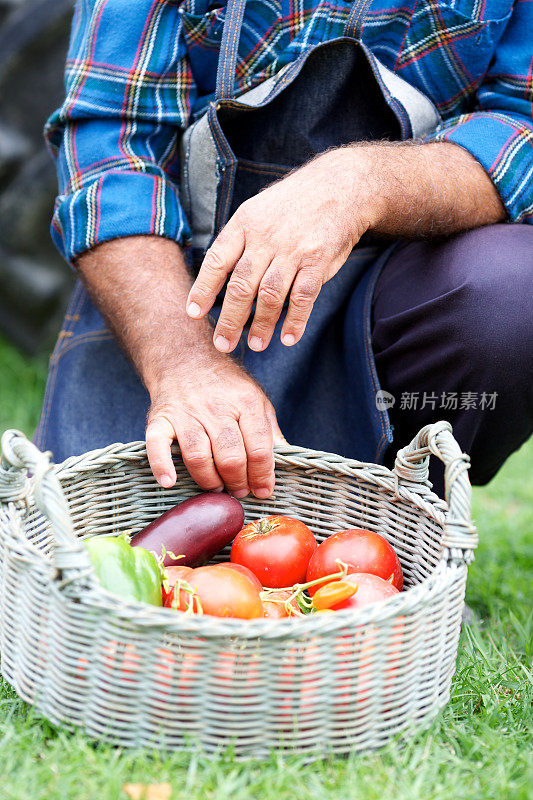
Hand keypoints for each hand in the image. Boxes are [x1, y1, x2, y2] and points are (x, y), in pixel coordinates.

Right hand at [76, 235, 285, 496]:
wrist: (185, 358)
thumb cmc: (227, 387)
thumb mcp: (256, 400)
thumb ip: (269, 431)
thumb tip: (287, 461)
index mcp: (246, 403)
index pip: (259, 447)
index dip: (262, 475)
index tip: (263, 492)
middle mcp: (216, 408)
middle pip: (230, 456)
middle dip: (237, 482)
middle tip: (239, 492)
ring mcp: (186, 413)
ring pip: (198, 456)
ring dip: (209, 480)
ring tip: (216, 488)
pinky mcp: (160, 419)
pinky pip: (158, 445)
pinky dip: (162, 466)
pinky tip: (169, 482)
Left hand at [186, 147, 379, 352]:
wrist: (340, 186)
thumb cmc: (292, 205)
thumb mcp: (257, 211)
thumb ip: (238, 243)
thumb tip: (217, 279)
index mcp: (244, 224)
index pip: (217, 261)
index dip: (203, 289)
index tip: (193, 314)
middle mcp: (265, 238)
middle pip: (242, 285)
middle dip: (230, 319)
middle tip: (222, 344)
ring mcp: (293, 250)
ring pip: (271, 294)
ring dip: (262, 324)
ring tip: (256, 345)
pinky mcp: (318, 260)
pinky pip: (303, 296)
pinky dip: (295, 320)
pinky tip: (288, 338)